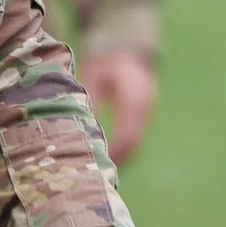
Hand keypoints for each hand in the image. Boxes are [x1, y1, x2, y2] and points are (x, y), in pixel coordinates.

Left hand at [82, 48, 157, 164]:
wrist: (124, 49)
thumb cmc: (103, 62)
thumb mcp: (93, 76)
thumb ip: (90, 99)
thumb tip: (80, 126)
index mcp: (133, 97)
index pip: (126, 133)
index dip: (112, 152)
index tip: (94, 164)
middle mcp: (144, 107)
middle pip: (133, 144)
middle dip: (115, 162)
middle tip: (94, 177)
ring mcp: (146, 111)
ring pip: (135, 144)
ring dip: (119, 159)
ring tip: (98, 175)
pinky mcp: (143, 115)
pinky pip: (134, 138)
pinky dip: (122, 151)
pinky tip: (105, 161)